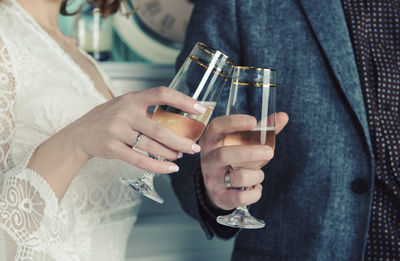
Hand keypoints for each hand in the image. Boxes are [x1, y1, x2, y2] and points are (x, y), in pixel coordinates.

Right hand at [65, 87, 203, 173]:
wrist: (80, 134)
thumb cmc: (109, 119)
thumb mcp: (125, 106)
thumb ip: (147, 110)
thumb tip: (180, 118)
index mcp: (132, 99)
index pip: (161, 94)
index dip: (182, 100)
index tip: (199, 108)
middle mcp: (125, 112)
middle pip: (160, 129)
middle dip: (181, 140)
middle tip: (194, 147)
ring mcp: (117, 131)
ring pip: (151, 146)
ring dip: (170, 153)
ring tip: (180, 156)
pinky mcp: (112, 148)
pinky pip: (139, 160)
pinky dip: (158, 166)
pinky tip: (170, 168)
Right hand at [199, 112, 288, 209]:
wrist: (218, 188)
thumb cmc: (234, 159)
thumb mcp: (243, 143)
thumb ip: (261, 130)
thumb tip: (283, 116)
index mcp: (212, 141)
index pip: (216, 127)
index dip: (233, 122)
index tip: (253, 121)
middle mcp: (208, 159)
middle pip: (224, 154)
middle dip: (250, 153)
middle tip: (270, 152)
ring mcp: (212, 179)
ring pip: (237, 177)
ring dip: (256, 175)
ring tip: (259, 174)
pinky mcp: (219, 197)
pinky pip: (240, 197)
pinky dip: (254, 193)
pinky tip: (256, 187)